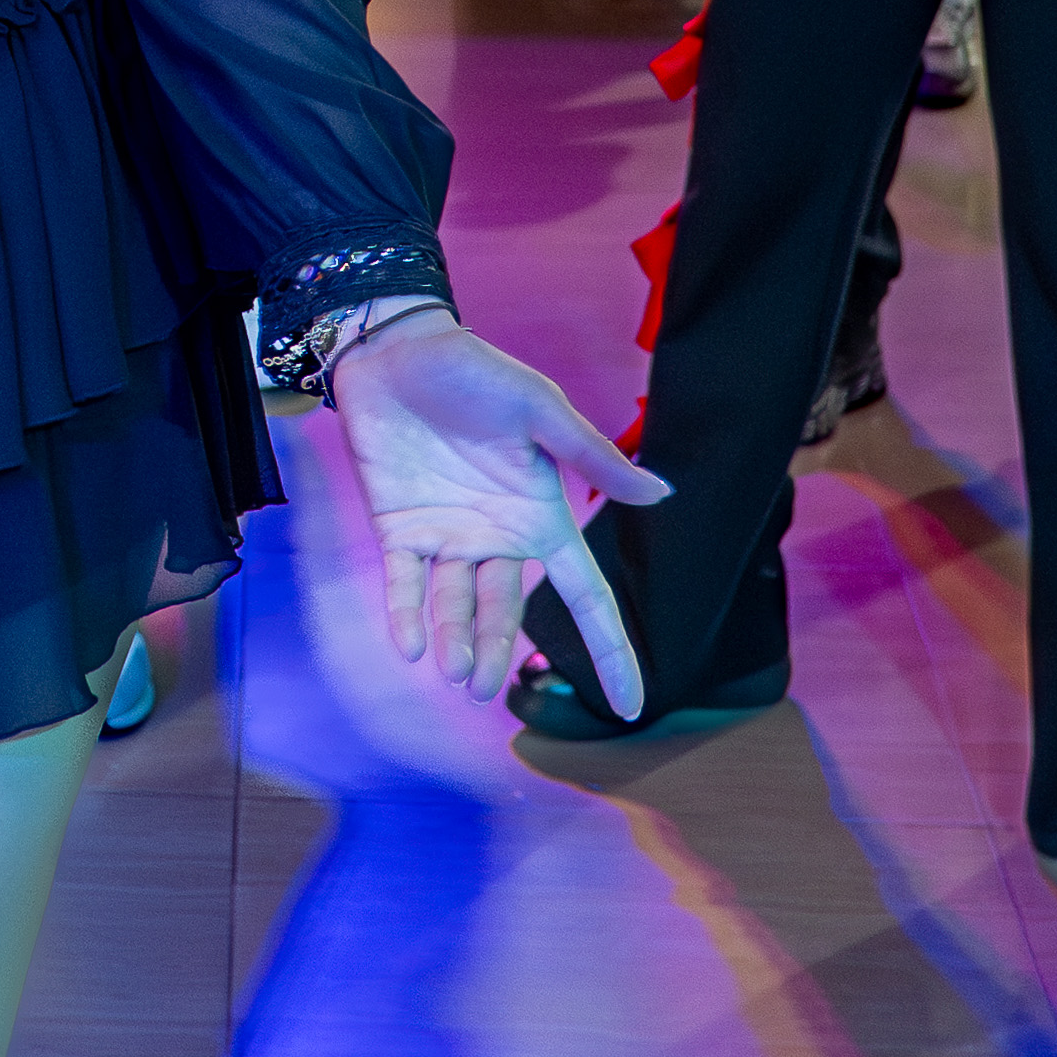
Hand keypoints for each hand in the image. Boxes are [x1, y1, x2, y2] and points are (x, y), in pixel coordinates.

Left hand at [327, 307, 669, 704]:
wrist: (395, 349)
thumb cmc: (475, 373)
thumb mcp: (540, 410)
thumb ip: (591, 458)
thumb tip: (661, 493)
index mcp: (542, 517)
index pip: (585, 594)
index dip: (609, 649)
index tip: (630, 706)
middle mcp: (497, 537)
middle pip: (507, 612)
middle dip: (499, 651)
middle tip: (483, 687)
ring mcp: (447, 536)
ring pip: (456, 607)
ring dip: (456, 642)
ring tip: (454, 674)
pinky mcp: (399, 528)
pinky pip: (405, 583)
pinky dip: (406, 615)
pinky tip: (409, 647)